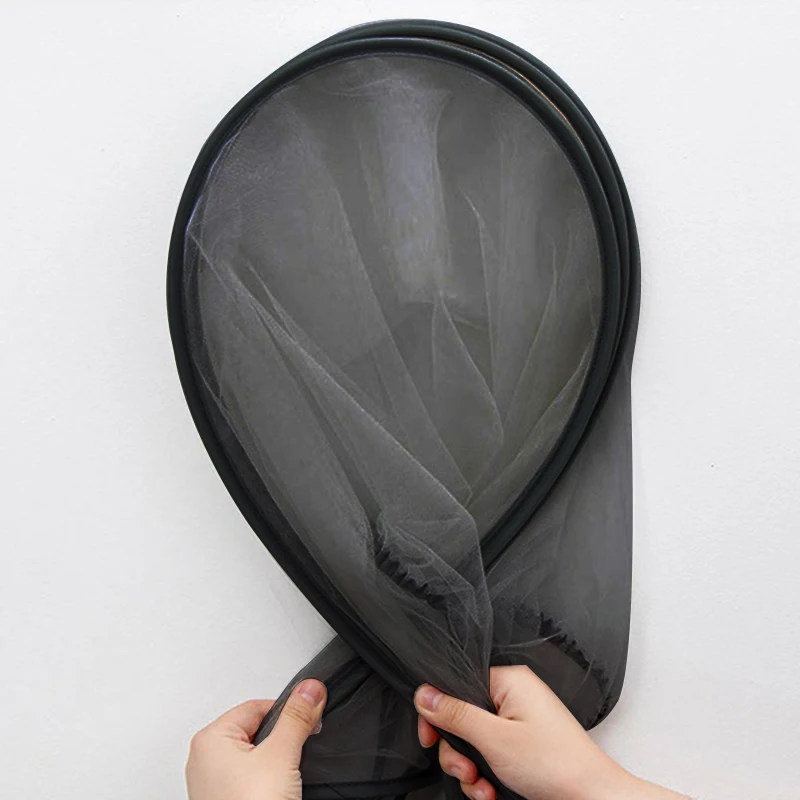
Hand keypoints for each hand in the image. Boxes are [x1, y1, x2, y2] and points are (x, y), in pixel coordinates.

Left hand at [186, 679, 326, 799]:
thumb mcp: (281, 755)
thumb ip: (297, 718)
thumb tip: (310, 689)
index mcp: (210, 739)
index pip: (257, 706)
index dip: (286, 714)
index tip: (306, 722)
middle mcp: (205, 760)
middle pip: (256, 730)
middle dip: (281, 740)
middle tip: (294, 756)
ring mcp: (213, 785)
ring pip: (255, 757)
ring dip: (275, 763)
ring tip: (284, 780)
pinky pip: (251, 779)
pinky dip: (267, 782)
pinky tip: (277, 793)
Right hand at [415, 666, 684, 799]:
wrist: (593, 797)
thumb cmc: (556, 763)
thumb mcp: (494, 738)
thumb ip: (455, 715)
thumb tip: (424, 694)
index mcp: (508, 681)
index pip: (456, 685)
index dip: (439, 713)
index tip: (430, 737)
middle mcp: (513, 697)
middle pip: (462, 718)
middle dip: (457, 752)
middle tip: (465, 769)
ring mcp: (518, 722)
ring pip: (473, 742)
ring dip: (471, 770)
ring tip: (483, 786)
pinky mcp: (522, 746)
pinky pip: (490, 756)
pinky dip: (486, 776)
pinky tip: (493, 791)